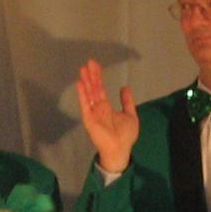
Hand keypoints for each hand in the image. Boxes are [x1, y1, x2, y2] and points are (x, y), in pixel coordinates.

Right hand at [76, 59, 139, 174]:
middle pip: (94, 89)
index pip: (100, 89)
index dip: (98, 77)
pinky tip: (80, 84)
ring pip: (89, 94)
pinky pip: (85, 105)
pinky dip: (82, 95)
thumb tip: (125, 87)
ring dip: (86, 81)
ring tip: (82, 69)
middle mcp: (98, 108)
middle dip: (91, 75)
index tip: (95, 65)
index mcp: (106, 107)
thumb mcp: (130, 115)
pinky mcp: (89, 119)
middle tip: (89, 62)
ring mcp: (92, 113)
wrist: (120, 149)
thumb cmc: (125, 136)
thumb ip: (127, 101)